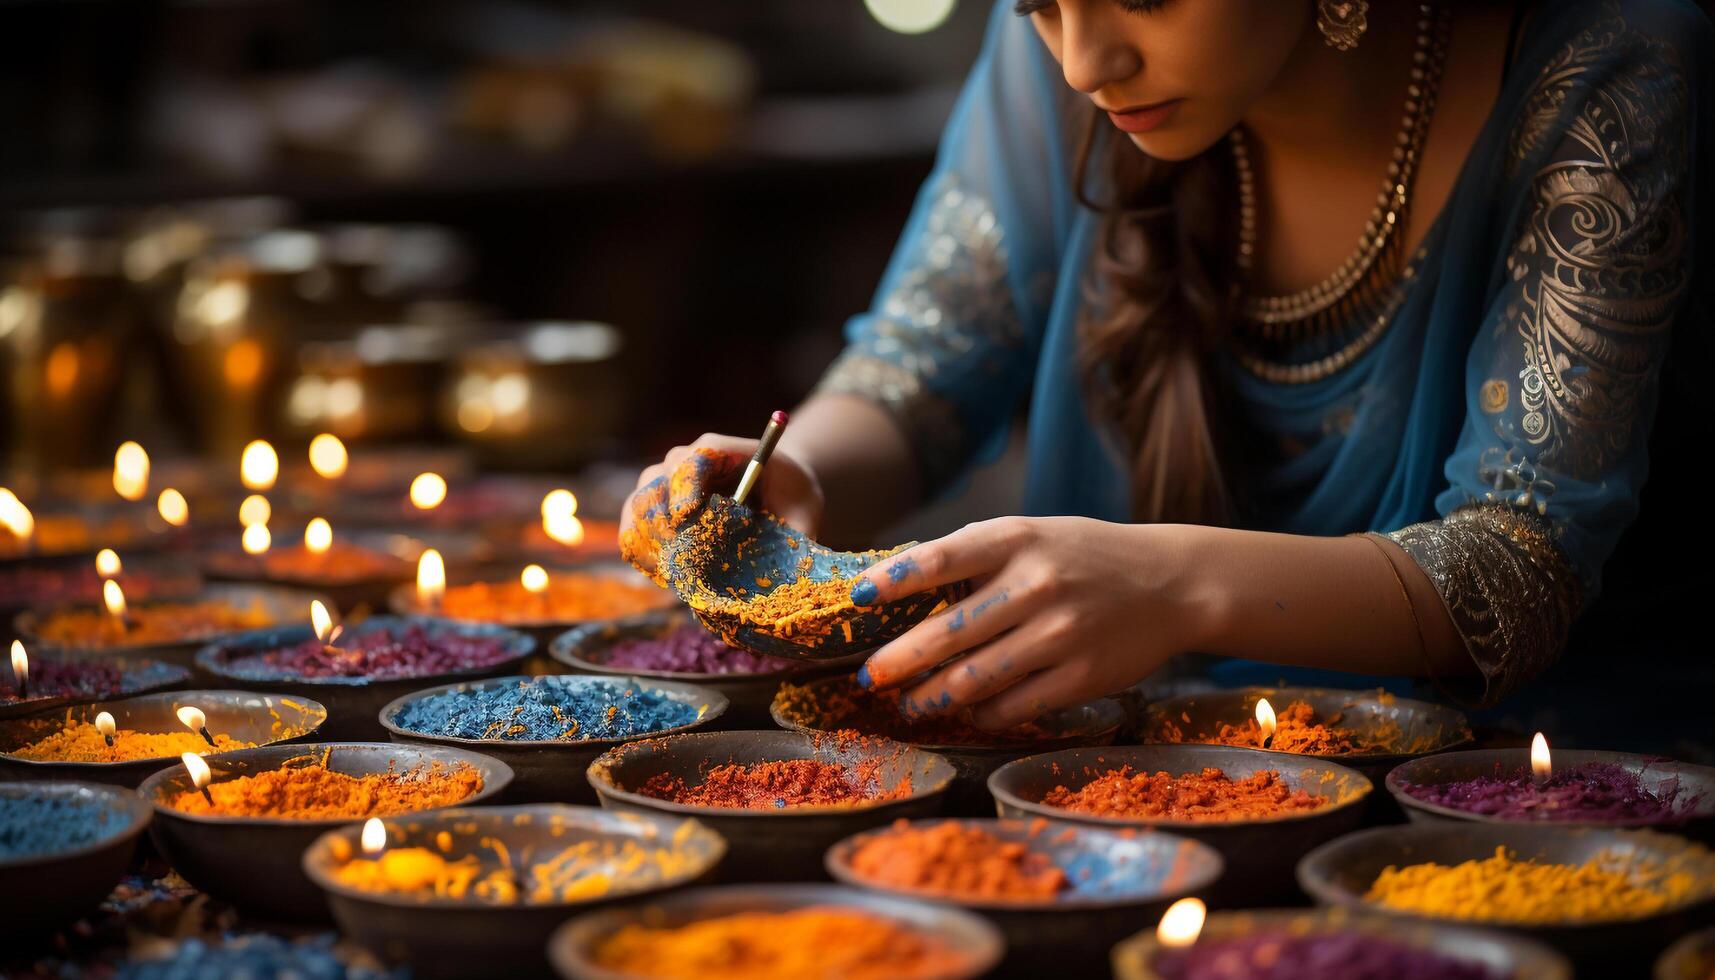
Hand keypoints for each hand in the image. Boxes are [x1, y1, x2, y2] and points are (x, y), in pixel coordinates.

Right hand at [619, 435, 824, 581]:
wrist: (776, 488)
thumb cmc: (791, 494)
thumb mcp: (804, 510)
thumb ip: (799, 532)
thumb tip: (793, 572)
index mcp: (721, 451)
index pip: (693, 459)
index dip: (685, 485)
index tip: (686, 516)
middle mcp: (684, 461)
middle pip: (655, 482)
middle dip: (660, 522)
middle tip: (673, 559)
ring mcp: (663, 482)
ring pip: (637, 505)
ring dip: (645, 540)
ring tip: (666, 573)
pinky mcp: (655, 507)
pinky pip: (633, 526)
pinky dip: (640, 550)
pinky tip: (659, 575)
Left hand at [849, 517, 1210, 729]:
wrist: (1171, 584)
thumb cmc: (1086, 556)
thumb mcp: (1034, 535)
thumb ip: (976, 554)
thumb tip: (899, 581)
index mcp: (1018, 541)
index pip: (941, 560)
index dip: (894, 581)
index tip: (858, 598)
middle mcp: (1036, 585)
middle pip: (948, 632)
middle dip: (898, 661)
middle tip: (869, 677)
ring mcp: (1060, 634)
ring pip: (975, 678)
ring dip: (931, 697)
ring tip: (909, 703)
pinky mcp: (1081, 677)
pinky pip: (1014, 706)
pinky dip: (982, 714)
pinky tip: (967, 712)